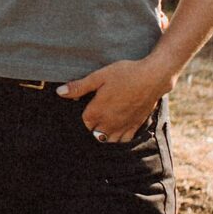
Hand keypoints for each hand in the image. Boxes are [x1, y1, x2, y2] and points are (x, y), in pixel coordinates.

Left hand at [56, 57, 170, 140]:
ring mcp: (122, 127)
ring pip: (108, 139)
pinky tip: (119, 127)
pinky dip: (119, 137)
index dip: (85, 113)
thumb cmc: (125, 74)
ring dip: (105, 133)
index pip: (84, 122)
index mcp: (97, 112)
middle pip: (94, 132)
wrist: (153, 77)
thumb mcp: (99, 77)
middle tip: (98, 111)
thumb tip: (60, 92)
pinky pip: (124, 140)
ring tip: (107, 121)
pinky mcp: (135, 126)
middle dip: (94, 124)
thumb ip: (79, 87)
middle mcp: (108, 124)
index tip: (89, 104)